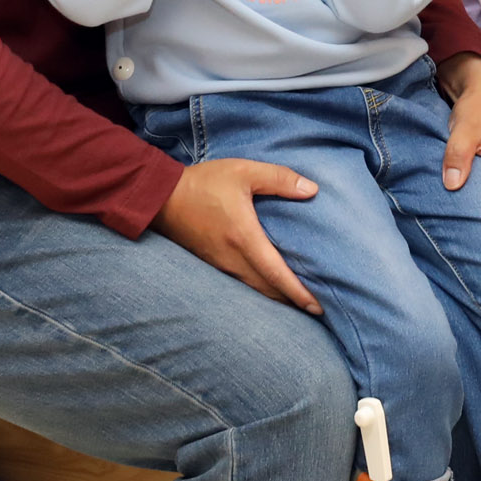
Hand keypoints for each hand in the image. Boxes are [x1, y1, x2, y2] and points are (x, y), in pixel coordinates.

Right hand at [154, 157, 322, 312]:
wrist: (162, 196)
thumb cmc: (204, 183)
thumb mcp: (244, 172)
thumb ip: (279, 179)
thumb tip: (313, 190)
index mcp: (244, 238)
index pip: (276, 274)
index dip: (298, 292)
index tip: (317, 306)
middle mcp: (232, 258)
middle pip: (268, 289)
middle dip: (293, 301)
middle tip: (318, 309)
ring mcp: (220, 265)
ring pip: (254, 289)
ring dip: (277, 297)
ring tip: (298, 301)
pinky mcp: (213, 263)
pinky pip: (242, 283)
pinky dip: (261, 288)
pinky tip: (270, 286)